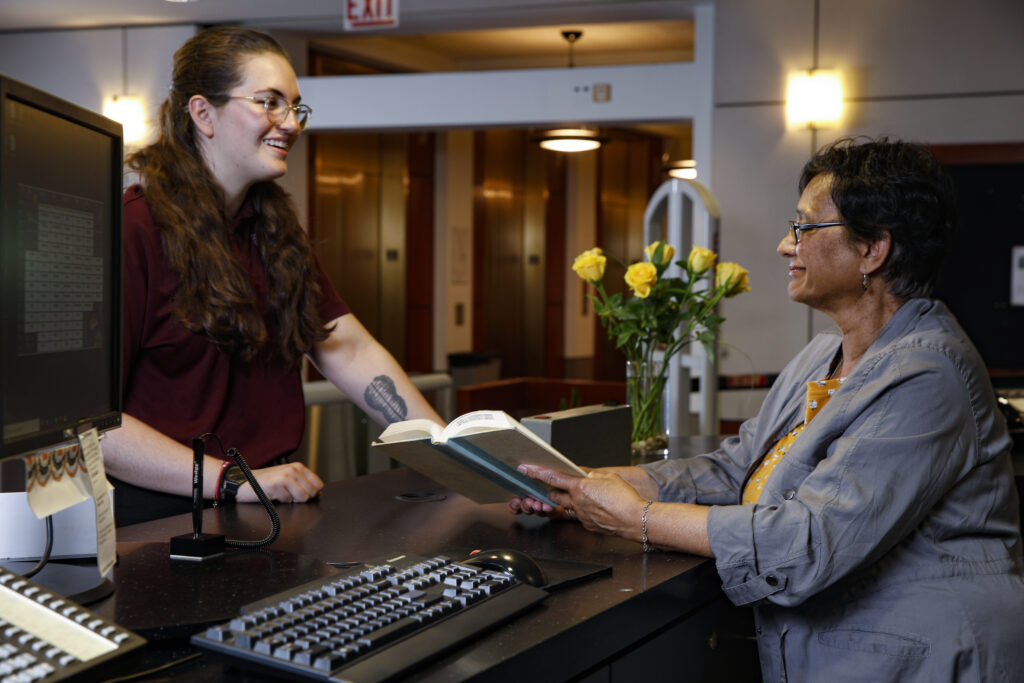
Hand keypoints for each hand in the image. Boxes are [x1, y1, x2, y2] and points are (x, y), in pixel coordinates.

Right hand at [237, 462, 323, 503]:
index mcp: (298, 467)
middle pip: (312, 493)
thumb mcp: (286, 478)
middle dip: (302, 498)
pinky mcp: (277, 485)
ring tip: (281, 494)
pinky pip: (288, 500)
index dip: (312, 494)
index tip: (300, 494)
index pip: (318, 485)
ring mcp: (285, 477)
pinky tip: (273, 495)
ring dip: (292, 500)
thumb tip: (318, 494)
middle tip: (288, 494)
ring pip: (303, 497)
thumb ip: (302, 483)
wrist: (243, 482)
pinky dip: (281, 501)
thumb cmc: (265, 482)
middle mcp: (293, 470)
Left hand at [515, 465, 647, 540]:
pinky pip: (577, 516)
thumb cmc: (626, 499)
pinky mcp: (587, 525)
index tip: (525, 469)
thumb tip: (583, 474)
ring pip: (565, 507)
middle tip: (555, 484)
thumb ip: (592, 474)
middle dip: (552, 489)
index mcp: (580, 488)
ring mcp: (581, 516)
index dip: (536, 472)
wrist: (636, 520)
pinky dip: (580, 510)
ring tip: (578, 496)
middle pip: (554, 495)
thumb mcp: (609, 477)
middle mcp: (577, 503)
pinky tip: (593, 507)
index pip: (552, 477)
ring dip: (565, 501)